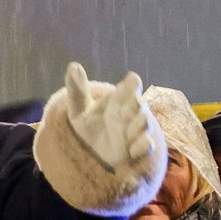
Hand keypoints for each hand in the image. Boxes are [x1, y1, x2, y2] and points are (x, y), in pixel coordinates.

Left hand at [61, 62, 157, 178]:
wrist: (96, 154)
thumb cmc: (90, 125)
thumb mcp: (79, 110)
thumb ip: (77, 90)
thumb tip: (73, 66)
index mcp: (119, 98)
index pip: (131, 85)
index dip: (132, 84)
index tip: (132, 80)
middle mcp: (131, 112)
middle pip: (140, 103)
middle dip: (136, 104)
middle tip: (127, 109)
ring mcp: (137, 130)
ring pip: (145, 123)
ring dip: (139, 125)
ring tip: (128, 132)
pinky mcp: (139, 149)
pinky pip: (147, 145)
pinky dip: (142, 146)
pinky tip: (132, 149)